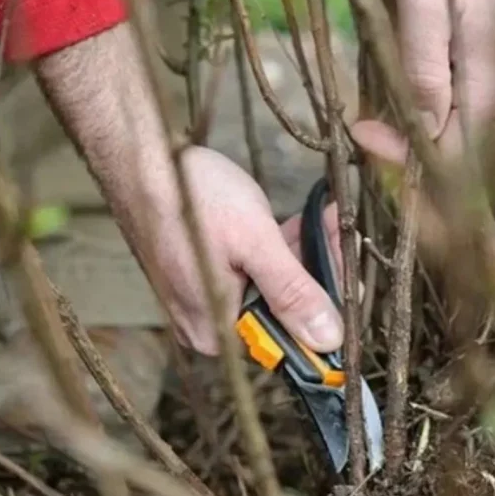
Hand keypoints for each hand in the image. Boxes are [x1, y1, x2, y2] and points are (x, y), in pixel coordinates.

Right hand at [149, 146, 343, 356]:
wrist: (139, 155)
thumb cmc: (191, 196)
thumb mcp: (253, 243)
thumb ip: (292, 293)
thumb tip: (328, 340)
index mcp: (219, 331)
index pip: (290, 339)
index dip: (328, 309)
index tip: (355, 276)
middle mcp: (212, 325)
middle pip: (284, 311)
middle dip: (319, 272)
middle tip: (341, 233)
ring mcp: (208, 299)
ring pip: (274, 287)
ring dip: (305, 254)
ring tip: (328, 219)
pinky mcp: (208, 274)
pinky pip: (256, 271)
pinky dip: (281, 248)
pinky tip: (303, 222)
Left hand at [351, 0, 494, 164]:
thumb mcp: (423, 2)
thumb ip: (424, 72)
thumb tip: (422, 132)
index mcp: (491, 89)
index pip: (449, 153)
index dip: (404, 152)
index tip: (363, 134)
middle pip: (458, 143)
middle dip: (411, 140)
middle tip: (366, 126)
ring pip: (465, 123)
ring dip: (425, 123)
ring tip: (385, 108)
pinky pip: (475, 100)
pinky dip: (442, 103)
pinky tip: (418, 87)